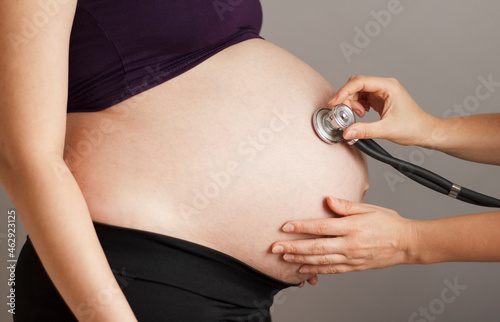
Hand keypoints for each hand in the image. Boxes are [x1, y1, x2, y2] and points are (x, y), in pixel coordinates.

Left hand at [271, 197, 415, 273]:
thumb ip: (346, 206)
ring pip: (321, 261)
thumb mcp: (368, 208)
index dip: (301, 227)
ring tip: (284, 257)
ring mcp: (351, 258)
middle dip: (293, 247)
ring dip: (300, 259)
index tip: (285, 226)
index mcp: (352, 227)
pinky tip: (303, 268)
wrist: (406, 243)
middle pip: (316, 247)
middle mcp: (350, 244)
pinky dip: (316, 270)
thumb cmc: (388, 222)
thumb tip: (327, 200)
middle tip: (275, 247)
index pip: (321, 227)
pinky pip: (331, 270)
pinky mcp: (354, 267)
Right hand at [329, 75, 437, 145]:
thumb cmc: (413, 127)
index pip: (360, 82)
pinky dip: (356, 106)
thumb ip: (365, 130)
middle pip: (356, 85)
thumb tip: (347, 132)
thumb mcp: (387, 130)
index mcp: (388, 87)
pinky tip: (361, 116)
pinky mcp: (379, 99)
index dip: (344, 91)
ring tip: (357, 117)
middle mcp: (384, 86)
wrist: (424, 131)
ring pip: (357, 92)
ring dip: (351, 104)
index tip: (335, 102)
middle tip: (345, 113)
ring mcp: (381, 92)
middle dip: (347, 98)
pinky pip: (361, 98)